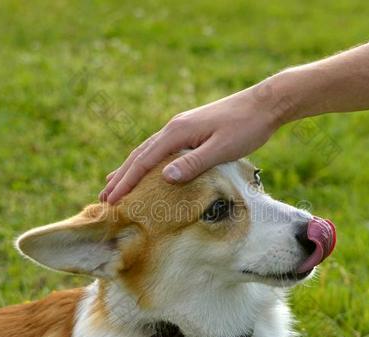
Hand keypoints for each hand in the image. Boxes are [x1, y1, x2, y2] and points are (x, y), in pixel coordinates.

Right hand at [99, 84, 280, 203]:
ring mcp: (181, 127)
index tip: (112, 200)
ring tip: (114, 184)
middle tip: (104, 198)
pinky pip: (160, 149)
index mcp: (177, 132)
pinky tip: (147, 168)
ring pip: (148, 150)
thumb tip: (164, 177)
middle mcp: (174, 128)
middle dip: (121, 177)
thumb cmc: (246, 127)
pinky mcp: (190, 130)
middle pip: (140, 155)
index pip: (144, 160)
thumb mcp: (222, 148)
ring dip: (130, 169)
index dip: (127, 182)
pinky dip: (146, 161)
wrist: (264, 104)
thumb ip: (194, 163)